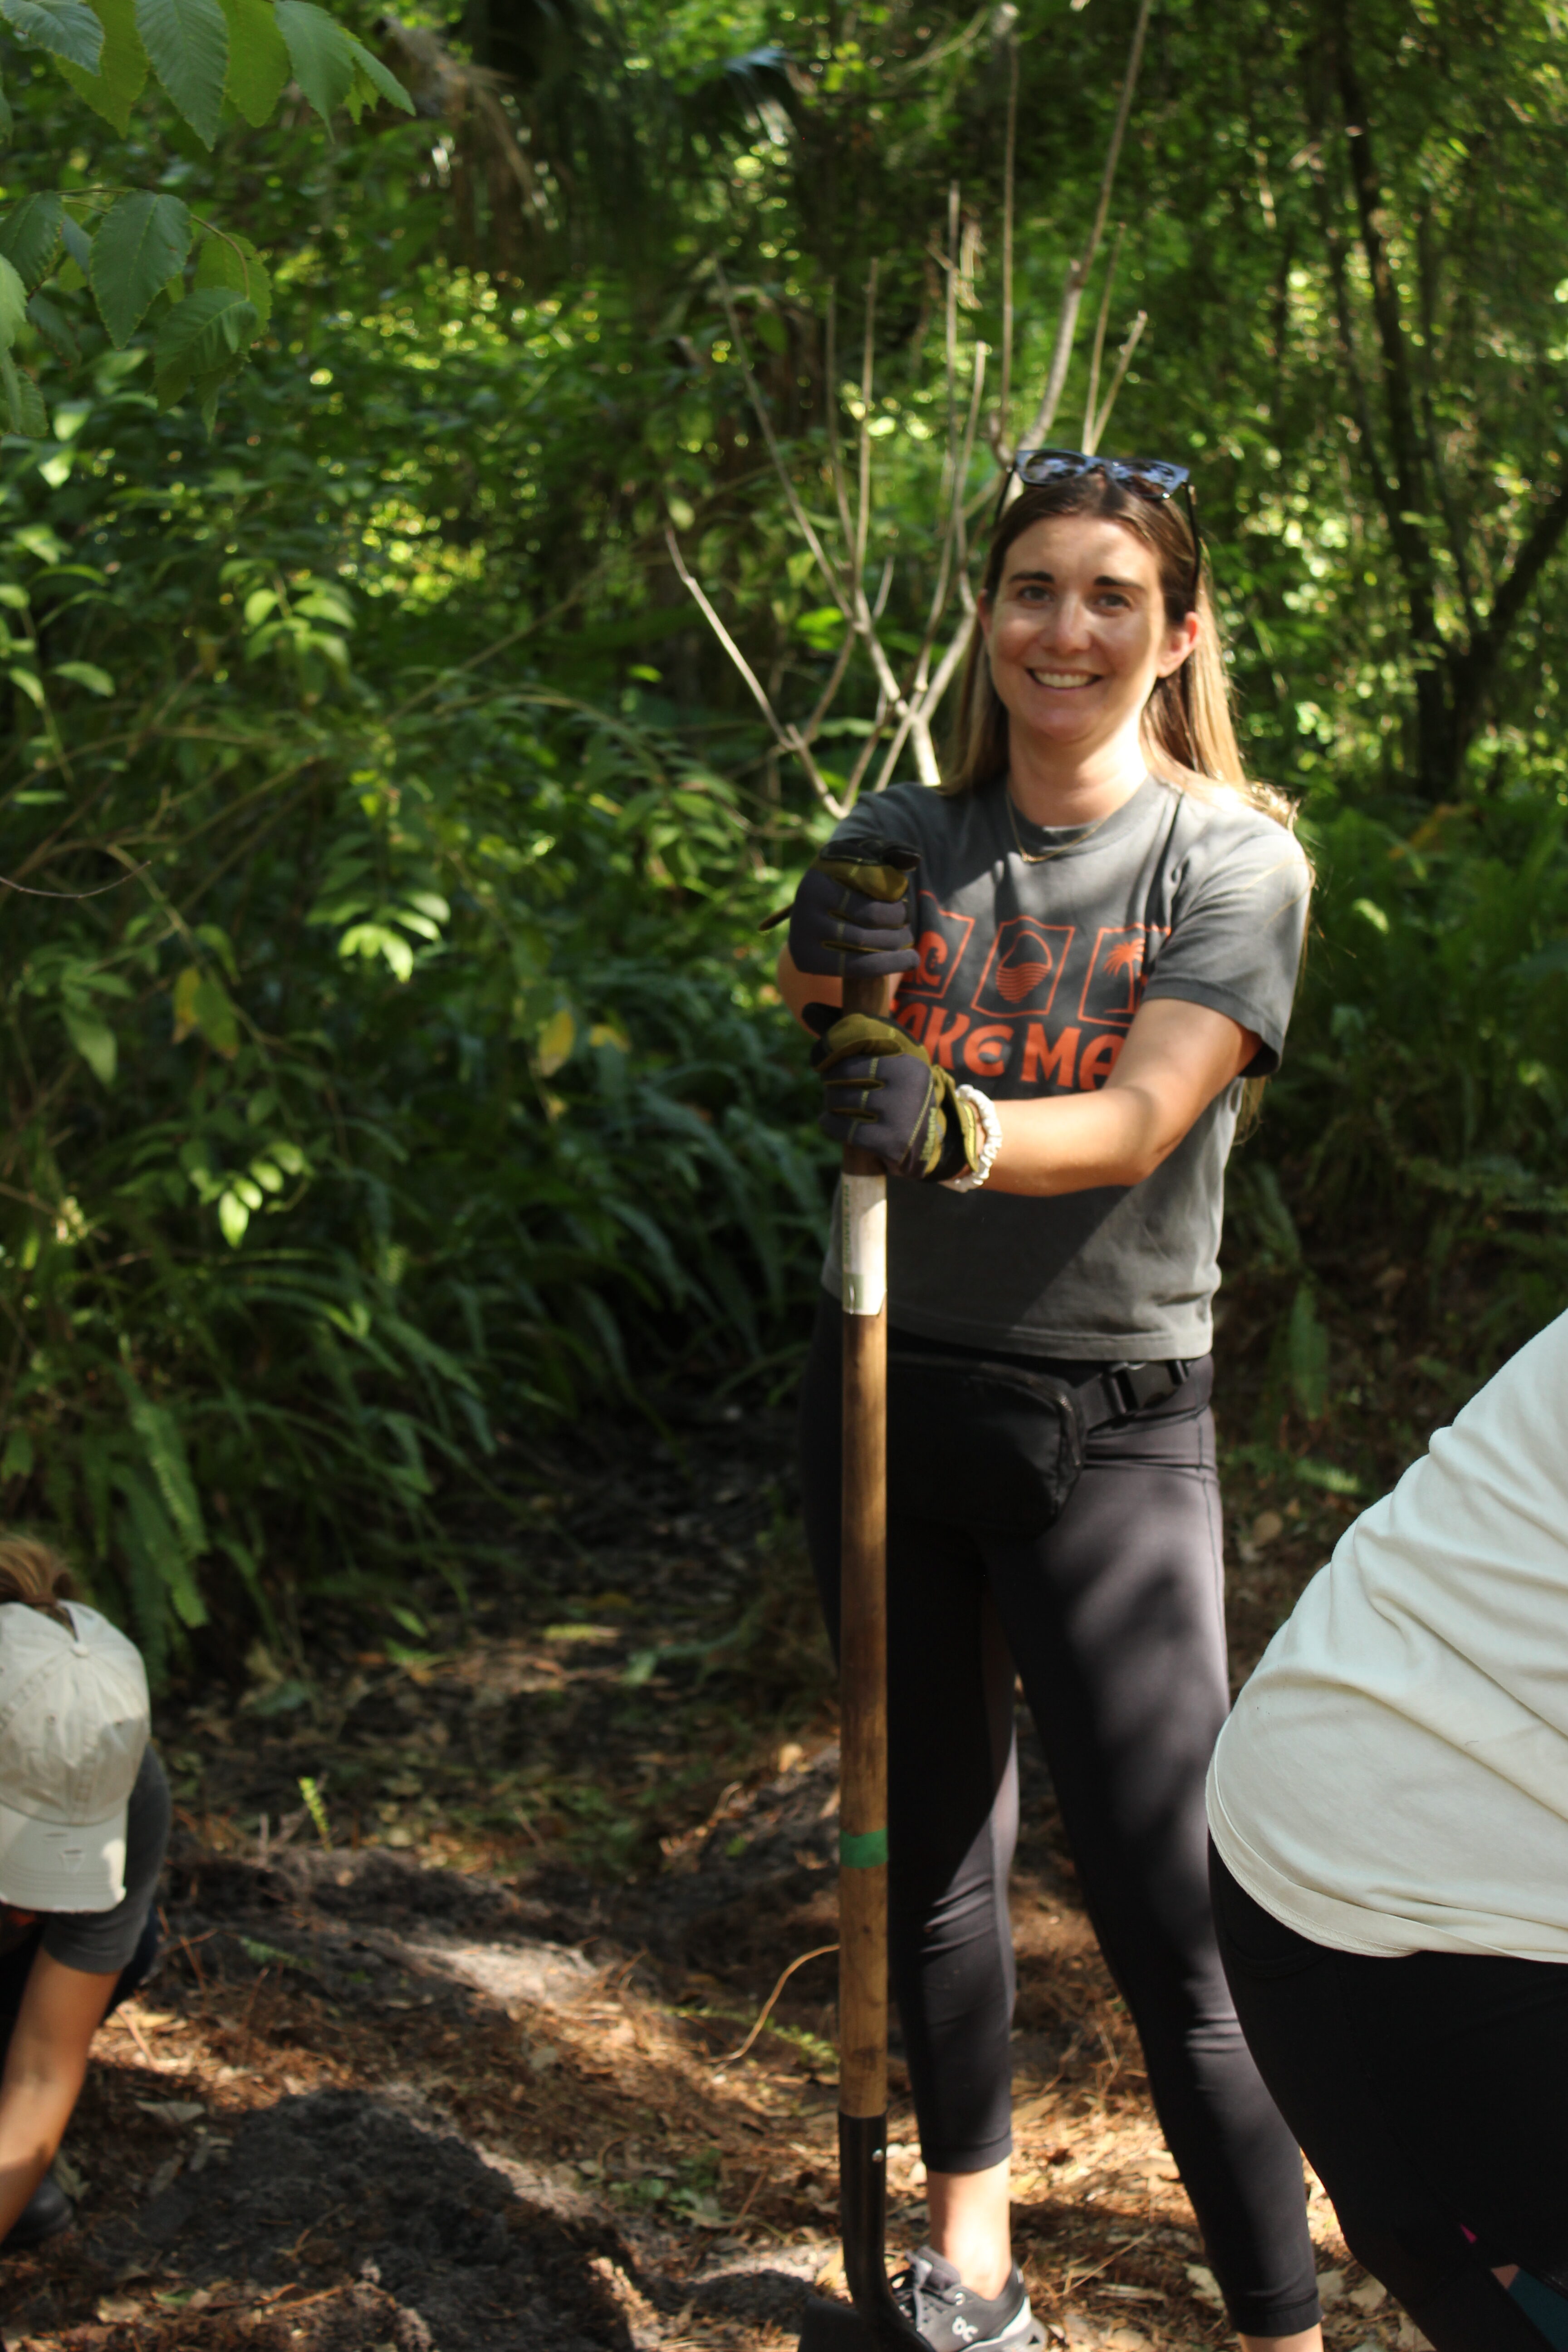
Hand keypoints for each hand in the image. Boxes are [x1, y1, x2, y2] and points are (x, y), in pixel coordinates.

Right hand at [775, 845, 918, 978]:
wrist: (816, 913)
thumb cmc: (850, 881)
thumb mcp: (866, 860)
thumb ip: (890, 854)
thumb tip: (913, 859)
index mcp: (821, 870)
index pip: (872, 883)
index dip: (896, 894)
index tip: (904, 898)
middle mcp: (805, 899)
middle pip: (870, 915)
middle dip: (898, 919)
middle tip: (907, 921)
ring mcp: (801, 931)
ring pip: (865, 943)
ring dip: (896, 942)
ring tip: (907, 939)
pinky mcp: (806, 959)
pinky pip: (857, 967)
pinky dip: (888, 964)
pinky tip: (911, 961)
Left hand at [808, 1010, 979, 1180]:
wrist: (923, 1142)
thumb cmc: (894, 1092)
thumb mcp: (882, 1058)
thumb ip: (848, 1032)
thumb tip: (807, 1008)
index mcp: (909, 1056)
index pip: (856, 1037)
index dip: (829, 1049)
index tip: (821, 1062)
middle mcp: (911, 1081)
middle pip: (843, 1072)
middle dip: (830, 1080)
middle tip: (832, 1085)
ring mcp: (904, 1113)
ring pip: (842, 1100)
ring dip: (830, 1102)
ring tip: (835, 1103)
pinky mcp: (893, 1142)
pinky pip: (846, 1130)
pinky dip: (830, 1124)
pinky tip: (828, 1121)